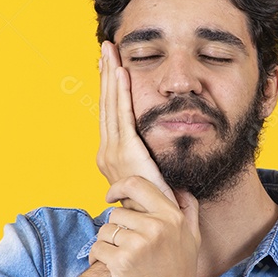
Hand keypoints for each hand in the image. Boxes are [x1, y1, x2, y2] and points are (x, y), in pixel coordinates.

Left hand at [88, 176, 200, 276]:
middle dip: (116, 230)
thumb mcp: (192, 239)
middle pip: (117, 213)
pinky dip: (97, 258)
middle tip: (123, 248)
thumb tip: (179, 189)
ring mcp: (139, 244)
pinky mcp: (122, 262)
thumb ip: (188, 210)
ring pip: (105, 230)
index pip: (137, 184)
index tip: (110, 197)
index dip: (118, 187)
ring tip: (117, 259)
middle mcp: (156, 226)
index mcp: (172, 217)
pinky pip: (97, 248)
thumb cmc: (181, 276)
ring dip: (106, 244)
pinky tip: (108, 268)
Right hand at [96, 41, 176, 207]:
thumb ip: (158, 169)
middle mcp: (107, 153)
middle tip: (106, 48)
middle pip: (106, 105)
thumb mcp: (156, 183)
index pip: (111, 115)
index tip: (111, 66)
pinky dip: (121, 92)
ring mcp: (112, 152)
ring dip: (110, 75)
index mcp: (113, 157)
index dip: (110, 89)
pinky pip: (122, 115)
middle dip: (106, 74)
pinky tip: (121, 72)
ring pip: (111, 105)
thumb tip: (171, 162)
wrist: (151, 229)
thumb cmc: (157, 211)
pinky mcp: (124, 152)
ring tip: (110, 51)